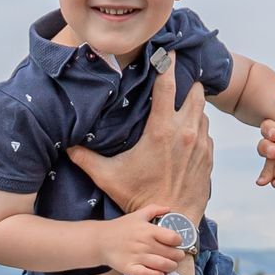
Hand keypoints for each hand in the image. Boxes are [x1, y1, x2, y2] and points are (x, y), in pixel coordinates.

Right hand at [68, 56, 213, 227]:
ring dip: (193, 106)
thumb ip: (84, 158)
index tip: (170, 51)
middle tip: (178, 78)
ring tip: (182, 104)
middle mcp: (187, 133)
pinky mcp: (209, 158)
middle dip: (187, 83)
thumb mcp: (107, 176)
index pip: (168, 85)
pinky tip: (188, 132)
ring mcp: (201, 145)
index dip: (169, 65)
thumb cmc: (138, 197)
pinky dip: (199, 127)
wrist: (171, 222)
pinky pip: (207, 133)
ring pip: (203, 113)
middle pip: (194, 93)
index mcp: (162, 130)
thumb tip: (66, 145)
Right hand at [99, 211, 189, 274]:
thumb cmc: (121, 227)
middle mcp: (145, 244)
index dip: (179, 241)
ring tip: (171, 265)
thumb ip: (154, 209)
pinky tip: (160, 273)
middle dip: (178, 256)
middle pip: (171, 253)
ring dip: (171, 266)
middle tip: (178, 256)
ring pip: (163, 265)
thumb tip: (169, 209)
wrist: (100, 240)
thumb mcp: (137, 215)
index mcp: (148, 230)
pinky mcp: (131, 268)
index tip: (177, 242)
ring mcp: (138, 257)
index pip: (173, 237)